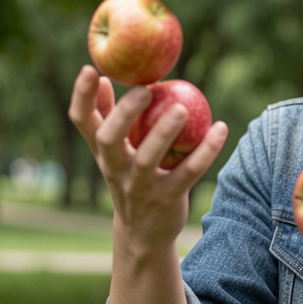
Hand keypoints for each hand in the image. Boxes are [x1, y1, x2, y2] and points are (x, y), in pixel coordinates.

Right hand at [67, 64, 227, 249]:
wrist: (143, 234)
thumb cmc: (130, 178)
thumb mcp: (114, 152)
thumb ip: (108, 116)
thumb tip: (101, 76)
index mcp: (102, 152)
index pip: (82, 121)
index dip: (81, 96)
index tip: (89, 69)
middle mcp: (115, 168)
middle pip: (109, 139)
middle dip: (124, 113)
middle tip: (145, 89)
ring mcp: (140, 186)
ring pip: (147, 159)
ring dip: (163, 132)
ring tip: (181, 108)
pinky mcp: (168, 198)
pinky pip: (188, 173)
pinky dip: (206, 151)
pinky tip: (221, 128)